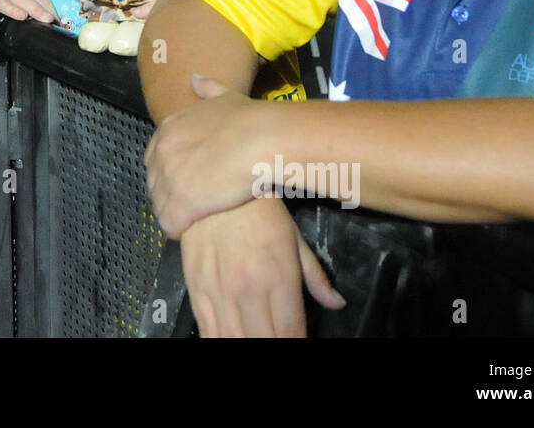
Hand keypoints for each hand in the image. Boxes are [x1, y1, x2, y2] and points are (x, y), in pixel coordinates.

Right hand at [0, 0, 68, 22]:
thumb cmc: (20, 11)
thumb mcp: (38, 7)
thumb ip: (52, 6)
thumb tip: (72, 15)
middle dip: (47, 5)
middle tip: (56, 18)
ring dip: (33, 9)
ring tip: (44, 19)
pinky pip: (2, 2)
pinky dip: (12, 9)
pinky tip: (21, 16)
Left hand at [146, 73, 263, 236]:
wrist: (264, 140)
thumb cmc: (251, 119)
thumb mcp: (226, 96)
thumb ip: (207, 88)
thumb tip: (194, 79)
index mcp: (169, 128)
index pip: (155, 156)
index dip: (171, 170)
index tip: (190, 178)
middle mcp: (162, 152)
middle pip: (154, 182)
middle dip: (169, 193)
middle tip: (193, 201)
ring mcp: (169, 179)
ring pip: (159, 205)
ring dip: (174, 213)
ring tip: (194, 218)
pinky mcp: (180, 204)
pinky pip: (169, 224)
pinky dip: (179, 229)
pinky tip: (192, 229)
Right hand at [179, 201, 344, 336]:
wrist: (211, 187)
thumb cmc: (257, 209)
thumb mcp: (294, 237)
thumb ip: (315, 276)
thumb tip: (336, 302)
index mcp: (278, 278)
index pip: (292, 332)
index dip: (297, 343)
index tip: (300, 342)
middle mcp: (248, 291)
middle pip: (264, 341)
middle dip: (275, 345)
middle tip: (279, 339)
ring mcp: (219, 293)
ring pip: (234, 340)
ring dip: (247, 345)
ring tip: (257, 339)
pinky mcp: (196, 290)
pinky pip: (208, 331)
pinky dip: (219, 341)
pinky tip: (230, 339)